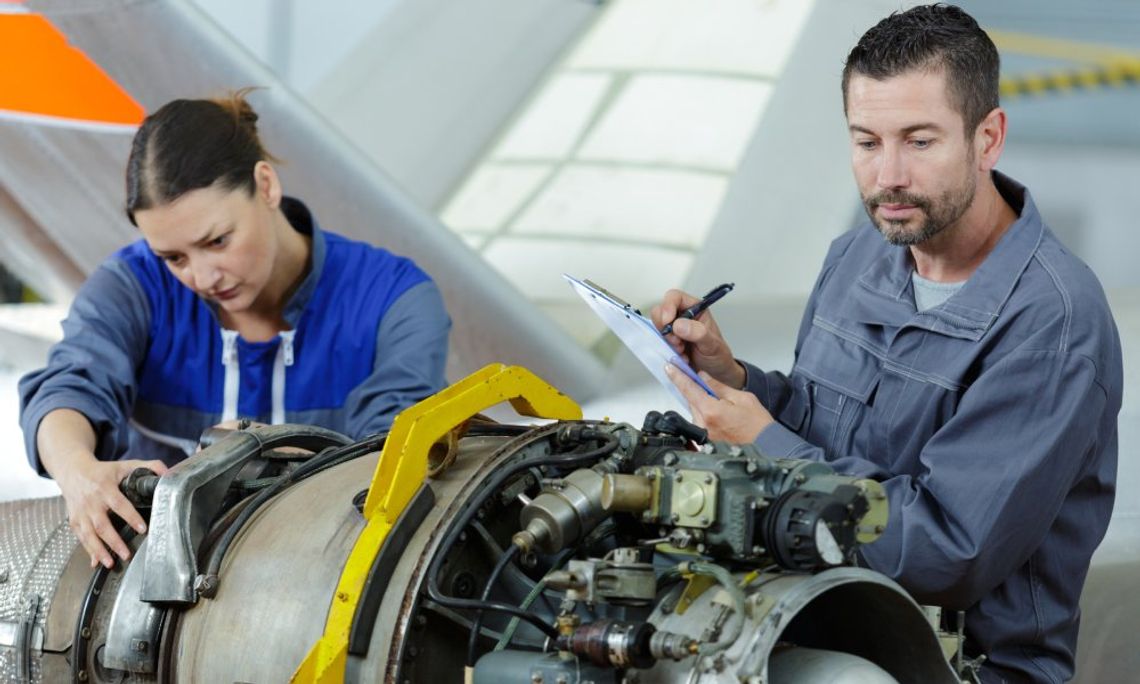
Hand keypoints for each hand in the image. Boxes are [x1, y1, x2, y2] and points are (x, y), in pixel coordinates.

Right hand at [55, 454, 168, 568]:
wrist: (73, 471)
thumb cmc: (103, 471)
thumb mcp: (125, 465)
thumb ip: (150, 466)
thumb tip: (168, 474)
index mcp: (105, 487)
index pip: (119, 504)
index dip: (131, 517)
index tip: (142, 529)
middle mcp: (91, 502)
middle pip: (102, 524)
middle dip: (114, 541)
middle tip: (127, 554)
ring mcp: (81, 513)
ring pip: (89, 535)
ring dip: (99, 551)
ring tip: (111, 563)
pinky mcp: (74, 521)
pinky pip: (81, 538)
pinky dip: (88, 551)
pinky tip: (95, 563)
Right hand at [651, 289, 743, 388]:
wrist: (715, 373)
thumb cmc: (718, 355)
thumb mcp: (713, 345)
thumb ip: (698, 333)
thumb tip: (678, 324)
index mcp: (696, 308)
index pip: (675, 297)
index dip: (668, 306)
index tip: (667, 322)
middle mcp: (683, 316)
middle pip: (661, 311)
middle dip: (665, 328)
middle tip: (678, 342)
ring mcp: (674, 329)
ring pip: (658, 327)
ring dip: (666, 341)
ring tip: (681, 350)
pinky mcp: (668, 341)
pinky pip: (658, 342)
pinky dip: (666, 350)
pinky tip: (679, 356)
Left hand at [665, 364, 773, 442]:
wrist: (768, 449)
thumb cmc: (759, 427)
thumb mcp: (743, 398)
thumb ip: (719, 387)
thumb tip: (703, 377)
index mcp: (711, 411)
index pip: (689, 388)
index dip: (678, 376)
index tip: (669, 367)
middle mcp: (703, 424)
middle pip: (691, 400)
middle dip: (697, 391)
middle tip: (710, 387)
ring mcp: (703, 435)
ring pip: (695, 411)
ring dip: (703, 404)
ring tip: (724, 408)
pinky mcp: (706, 442)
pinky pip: (700, 423)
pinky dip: (706, 415)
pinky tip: (721, 417)